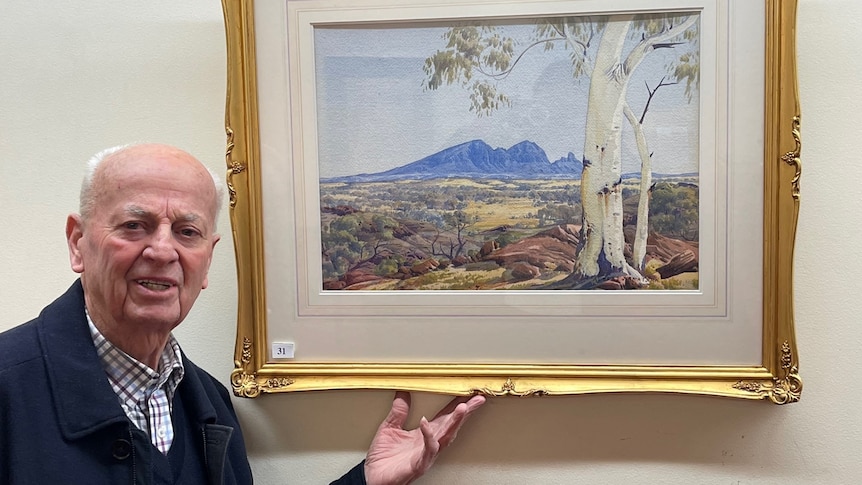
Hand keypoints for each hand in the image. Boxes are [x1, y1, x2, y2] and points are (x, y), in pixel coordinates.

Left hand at [364, 391, 485, 484]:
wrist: (373, 478)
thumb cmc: (383, 459)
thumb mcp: (389, 427)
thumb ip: (398, 411)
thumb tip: (402, 392)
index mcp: (424, 434)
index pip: (445, 416)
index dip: (457, 405)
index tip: (468, 394)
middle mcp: (429, 444)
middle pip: (452, 425)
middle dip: (465, 412)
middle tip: (477, 399)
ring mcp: (426, 454)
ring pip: (445, 436)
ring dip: (455, 422)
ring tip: (462, 408)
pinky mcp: (418, 463)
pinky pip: (427, 449)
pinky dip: (428, 435)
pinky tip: (426, 423)